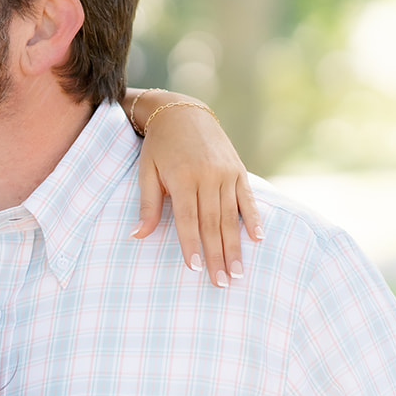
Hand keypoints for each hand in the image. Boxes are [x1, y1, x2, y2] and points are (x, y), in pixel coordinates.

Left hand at [125, 90, 262, 287]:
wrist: (181, 112)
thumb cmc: (159, 147)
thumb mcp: (146, 172)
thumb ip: (148, 205)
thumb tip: (138, 236)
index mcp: (182, 179)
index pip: (188, 220)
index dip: (191, 245)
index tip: (195, 269)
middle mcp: (207, 176)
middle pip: (212, 223)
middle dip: (217, 255)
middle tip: (222, 282)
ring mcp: (225, 173)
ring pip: (231, 216)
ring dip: (235, 246)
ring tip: (238, 271)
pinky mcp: (238, 170)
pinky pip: (247, 199)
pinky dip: (254, 219)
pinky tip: (258, 239)